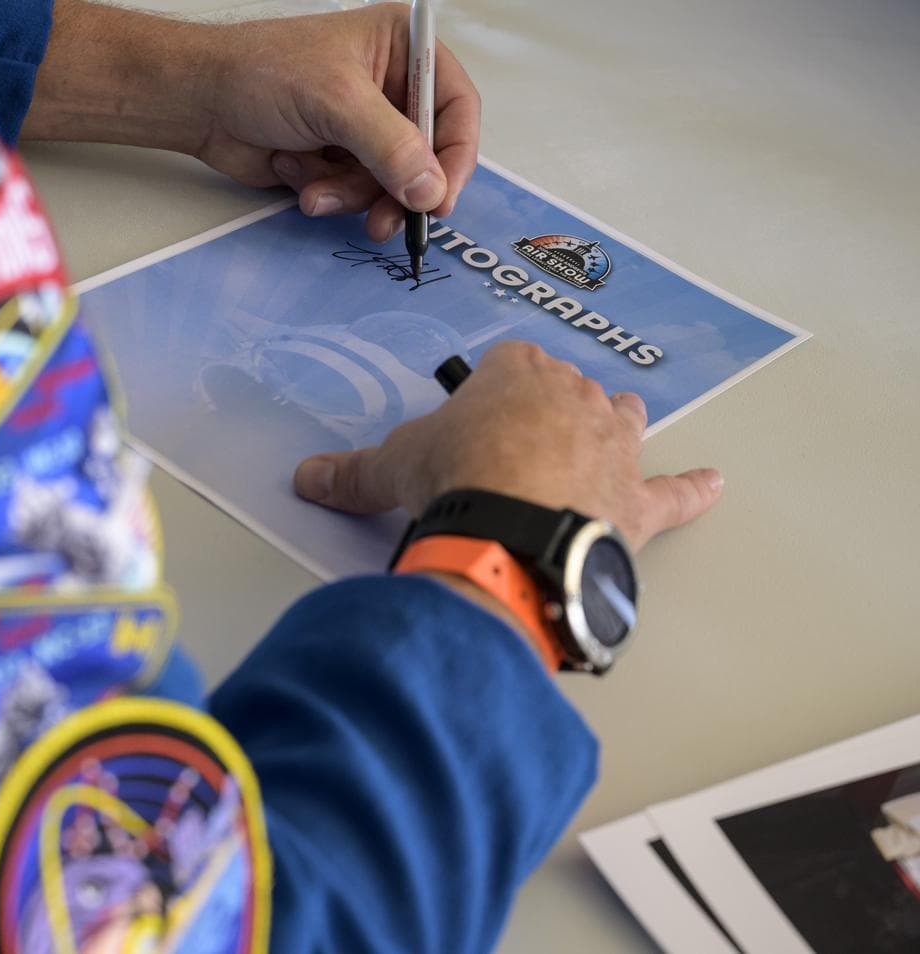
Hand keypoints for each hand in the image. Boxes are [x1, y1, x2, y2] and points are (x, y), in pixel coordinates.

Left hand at [201, 5, 480, 241]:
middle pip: (425, 155)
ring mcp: (362, 126)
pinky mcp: (337, 158)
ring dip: (350, 195)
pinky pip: (354, 193)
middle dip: (398, 191)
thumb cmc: (261, 72)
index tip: (441, 198)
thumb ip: (391, 147)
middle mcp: (389, 86)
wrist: (201, 101)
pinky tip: (294, 172)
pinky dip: (326, 192)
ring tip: (316, 190)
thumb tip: (430, 189)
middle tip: (384, 222)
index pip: (455, 106)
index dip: (456, 155)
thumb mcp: (337, 103)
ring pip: (387, 183)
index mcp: (402, 48)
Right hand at [292, 342, 723, 551]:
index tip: (475, 408)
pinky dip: (692, 490)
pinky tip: (713, 485)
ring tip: (602, 437)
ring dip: (614, 427)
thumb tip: (307, 478)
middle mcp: (574, 400)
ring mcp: (613, 449)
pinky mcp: (637, 503)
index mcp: (515, 377)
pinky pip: (675, 492)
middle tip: (516, 441)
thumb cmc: (458, 479)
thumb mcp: (391, 469)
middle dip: (549, 407)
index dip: (492, 385)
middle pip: (569, 387)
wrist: (509, 534)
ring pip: (624, 419)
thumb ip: (351, 473)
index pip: (508, 360)